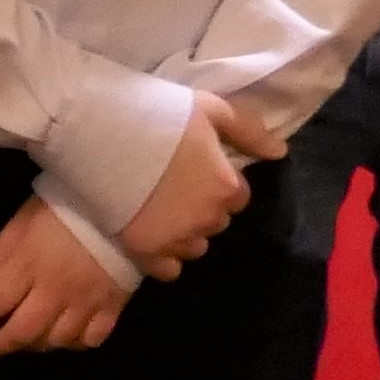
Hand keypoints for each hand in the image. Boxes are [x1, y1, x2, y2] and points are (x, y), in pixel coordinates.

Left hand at [0, 196, 127, 359]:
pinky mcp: (112, 306)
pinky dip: (74, 344)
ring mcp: (85, 303)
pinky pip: (91, 338)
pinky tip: (64, 339)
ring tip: (20, 343)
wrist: (125, 202)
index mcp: (27, 267)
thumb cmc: (65, 205)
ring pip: (55, 341)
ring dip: (33, 347)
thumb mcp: (22, 221)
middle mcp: (53, 292)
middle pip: (20, 332)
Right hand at [118, 91, 281, 276]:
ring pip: (194, 247)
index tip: (194, 171)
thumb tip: (280, 153)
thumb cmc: (158, 114)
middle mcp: (208, 218)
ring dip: (184, 233)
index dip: (217, 184)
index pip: (237, 198)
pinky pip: (168, 270)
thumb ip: (249, 132)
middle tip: (172, 188)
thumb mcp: (210, 109)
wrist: (99, 131)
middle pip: (215, 223)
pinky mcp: (145, 250)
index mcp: (226, 186)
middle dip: (201, 209)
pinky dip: (163, 257)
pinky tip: (150, 235)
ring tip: (158, 211)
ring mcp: (176, 238)